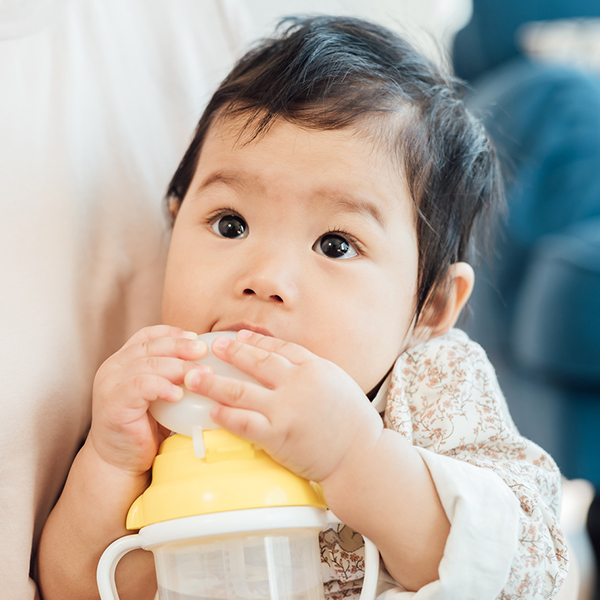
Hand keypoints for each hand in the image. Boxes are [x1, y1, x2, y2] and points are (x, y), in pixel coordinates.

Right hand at [90, 325, 208, 474]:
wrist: (119, 462)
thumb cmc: (144, 428)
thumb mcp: (159, 395)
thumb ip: (172, 376)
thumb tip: (209, 362)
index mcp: (123, 360)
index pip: (148, 335)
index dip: (173, 333)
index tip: (196, 338)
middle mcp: (113, 367)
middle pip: (151, 345)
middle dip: (181, 346)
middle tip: (204, 351)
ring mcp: (110, 384)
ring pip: (149, 364)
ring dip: (179, 367)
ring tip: (201, 375)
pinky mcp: (113, 403)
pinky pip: (141, 385)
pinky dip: (163, 386)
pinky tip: (178, 394)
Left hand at [183, 330, 383, 482]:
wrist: (361, 456)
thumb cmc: (352, 422)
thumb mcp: (336, 382)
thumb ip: (310, 370)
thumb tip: (284, 363)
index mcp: (315, 368)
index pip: (279, 348)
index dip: (255, 341)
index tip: (237, 337)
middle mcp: (299, 383)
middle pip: (257, 362)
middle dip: (231, 353)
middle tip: (212, 347)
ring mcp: (287, 409)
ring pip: (242, 390)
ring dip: (214, 382)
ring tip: (194, 376)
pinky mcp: (278, 435)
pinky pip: (245, 422)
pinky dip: (226, 415)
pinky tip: (212, 410)